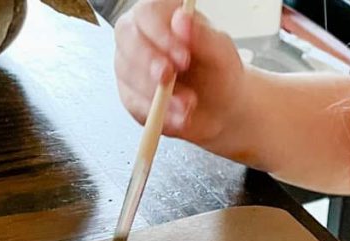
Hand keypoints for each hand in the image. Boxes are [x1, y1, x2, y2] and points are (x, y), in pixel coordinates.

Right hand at [114, 0, 245, 145]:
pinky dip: (159, 115)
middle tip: (170, 78)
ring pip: (129, 74)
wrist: (222, 109)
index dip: (161, 35)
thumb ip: (203, 35)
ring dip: (158, 93)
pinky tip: (179, 118)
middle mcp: (141, 36)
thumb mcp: (221, 52)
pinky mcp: (132, 96)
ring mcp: (131, 66)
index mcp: (162, 15)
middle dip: (149, 61)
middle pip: (127, 38)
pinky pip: (136, 105)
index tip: (183, 57)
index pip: (147, 13)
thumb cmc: (219, 73)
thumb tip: (181, 20)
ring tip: (188, 104)